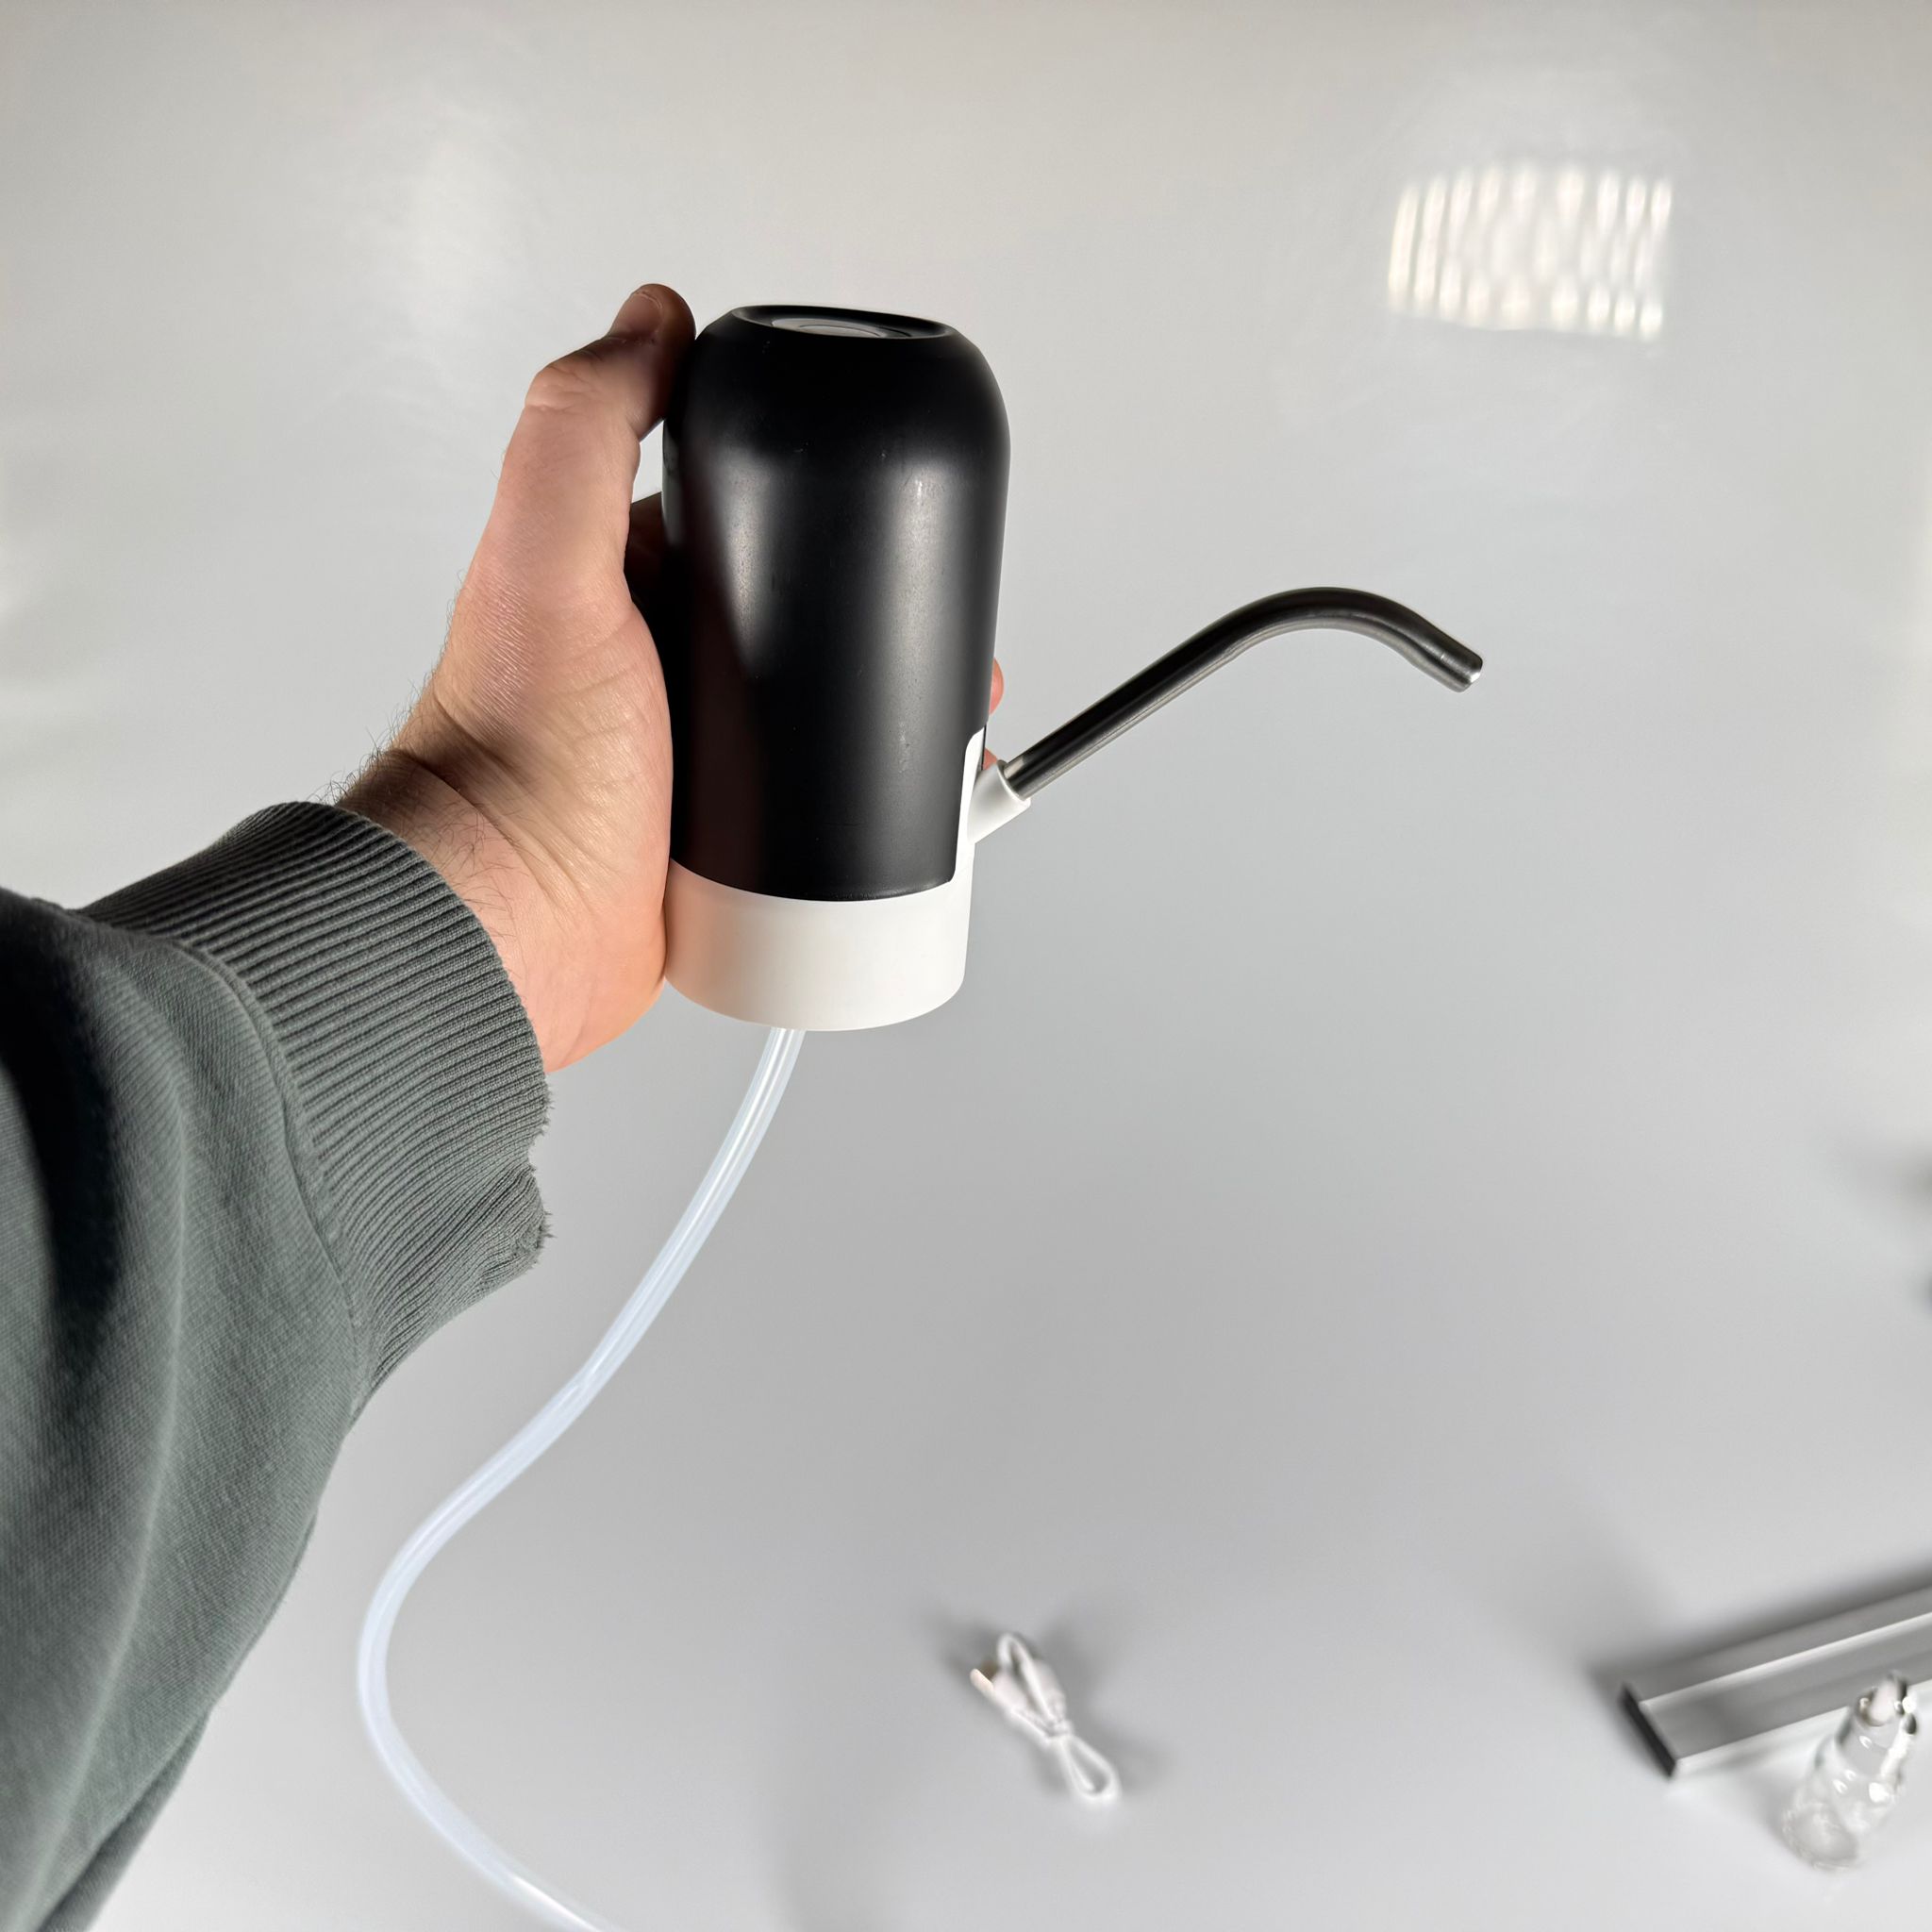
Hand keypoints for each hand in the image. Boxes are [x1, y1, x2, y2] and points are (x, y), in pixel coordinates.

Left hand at [344, 284, 1002, 1071]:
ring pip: (819, 728)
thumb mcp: (548, 566)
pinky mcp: (720, 850)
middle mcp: (657, 673)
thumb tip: (649, 317)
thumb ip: (584, 431)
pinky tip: (910, 816)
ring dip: (889, 731)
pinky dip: (868, 816)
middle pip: (802, 631)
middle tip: (950, 658)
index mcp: (621, 591)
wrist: (506, 932)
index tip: (894, 527)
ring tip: (955, 741)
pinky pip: (816, 822)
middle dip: (882, 639)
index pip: (746, 526)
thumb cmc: (512, 767)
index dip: (824, 519)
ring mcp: (694, 764)